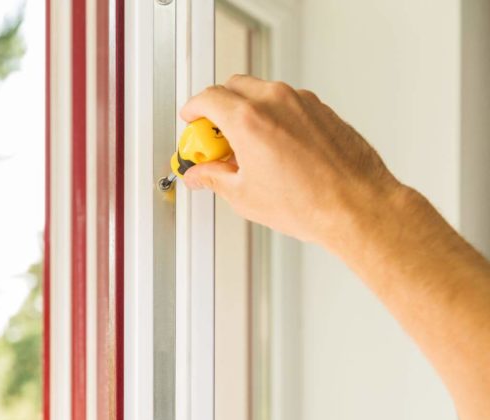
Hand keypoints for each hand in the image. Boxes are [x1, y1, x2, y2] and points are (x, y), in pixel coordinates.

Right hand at [181, 75, 401, 248]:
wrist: (355, 206)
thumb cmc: (309, 203)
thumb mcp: (245, 195)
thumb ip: (215, 177)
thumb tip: (200, 175)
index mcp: (249, 120)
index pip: (208, 98)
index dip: (193, 110)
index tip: (191, 120)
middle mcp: (276, 102)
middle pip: (233, 86)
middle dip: (217, 106)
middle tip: (213, 137)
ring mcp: (301, 102)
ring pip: (261, 91)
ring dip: (246, 110)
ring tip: (245, 147)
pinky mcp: (321, 109)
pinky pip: (286, 102)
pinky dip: (272, 115)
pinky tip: (272, 147)